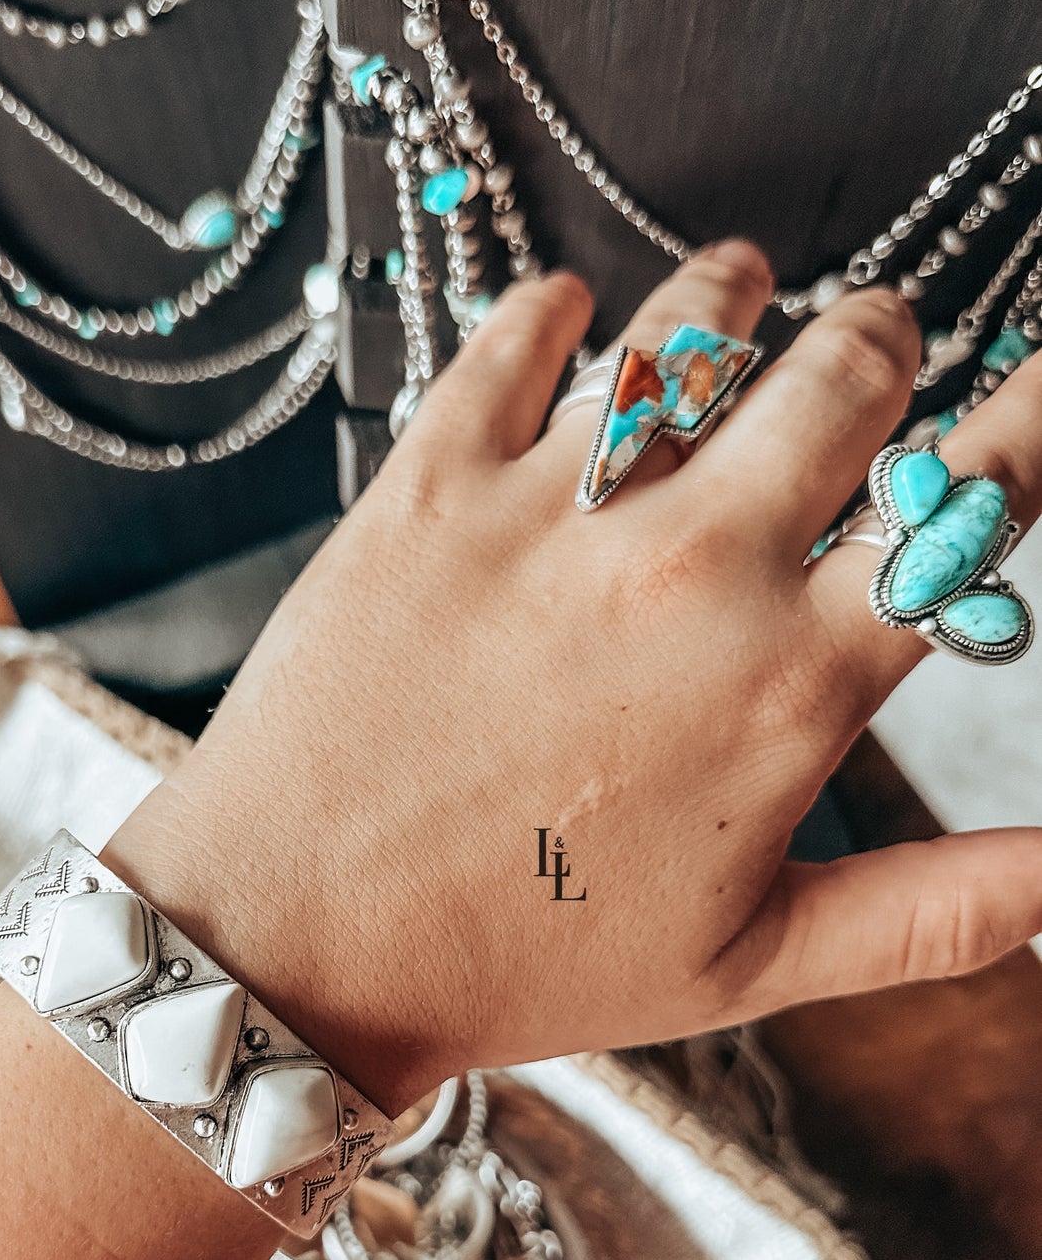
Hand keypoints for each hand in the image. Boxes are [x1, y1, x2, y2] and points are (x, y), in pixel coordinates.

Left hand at [108, 240, 1041, 1111]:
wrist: (292, 947)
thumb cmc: (521, 963)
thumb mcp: (749, 963)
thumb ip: (932, 915)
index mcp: (789, 679)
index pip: (976, 505)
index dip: (1034, 427)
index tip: (1040, 395)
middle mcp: (690, 567)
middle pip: (853, 368)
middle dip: (884, 342)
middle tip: (872, 349)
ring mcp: (555, 511)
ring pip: (695, 322)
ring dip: (736, 296)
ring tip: (738, 296)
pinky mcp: (429, 482)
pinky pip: (521, 330)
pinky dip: (562, 311)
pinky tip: (572, 323)